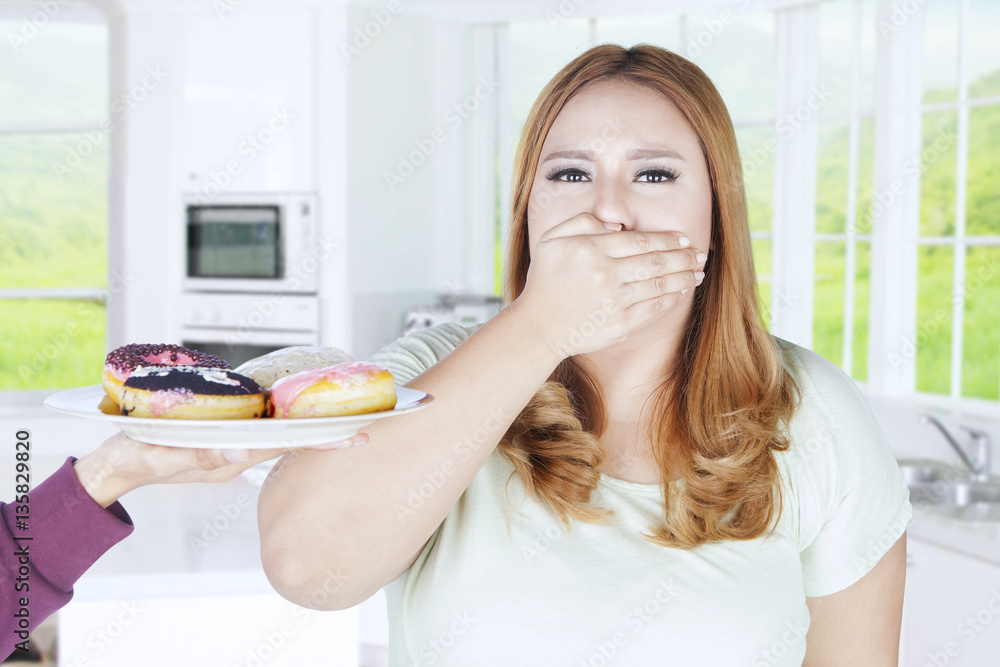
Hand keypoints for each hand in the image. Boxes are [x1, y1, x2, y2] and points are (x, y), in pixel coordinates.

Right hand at [72, 432, 366, 507]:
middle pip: (294, 439)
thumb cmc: (137, 458)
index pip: (288, 446)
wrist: (117, 466)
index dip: (323, 439)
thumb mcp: (161, 456)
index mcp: (232, 457)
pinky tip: (301, 412)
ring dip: (311, 424)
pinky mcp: (223, 437)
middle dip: (329, 431)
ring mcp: (233, 445)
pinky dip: (285, 421)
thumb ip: (196, 454)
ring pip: (281, 434)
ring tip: (345, 412)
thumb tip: (238, 449)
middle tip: (368, 420)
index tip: (356, 435)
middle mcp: (240, 451)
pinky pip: (262, 429)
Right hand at [511, 212, 705, 358]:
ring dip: (684, 276)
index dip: (667, 239)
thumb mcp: (552, 240)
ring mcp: (614, 301)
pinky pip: (653, 308)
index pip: (640, 240)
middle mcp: (605, 274)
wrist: (537, 326)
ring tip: (698, 272)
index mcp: (591, 249)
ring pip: (659, 284)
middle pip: (656, 261)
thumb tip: (616, 223)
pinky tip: (682, 290)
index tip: (683, 239)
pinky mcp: (619, 324)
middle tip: (699, 254)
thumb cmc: (544, 280)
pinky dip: (671, 297)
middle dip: (683, 256)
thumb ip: (582, 221)